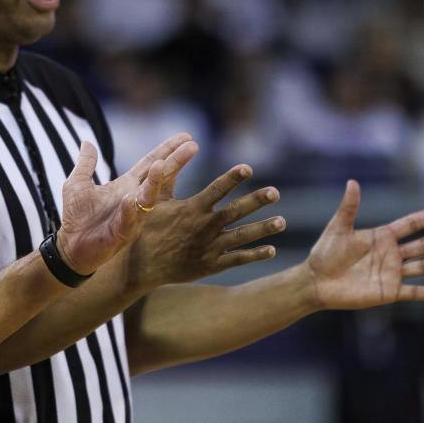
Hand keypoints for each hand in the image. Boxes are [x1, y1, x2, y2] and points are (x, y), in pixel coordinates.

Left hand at [56, 134, 194, 274]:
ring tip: (162, 164)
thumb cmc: (77, 216)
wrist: (70, 245)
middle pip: (158, 176)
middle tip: (193, 145)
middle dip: (175, 160)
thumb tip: (87, 142)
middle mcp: (133, 199)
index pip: (150, 163)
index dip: (167, 150)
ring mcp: (131, 216)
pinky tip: (130, 198)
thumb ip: (86, 163)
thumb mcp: (78, 183)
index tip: (186, 136)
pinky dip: (129, 209)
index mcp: (125, 185)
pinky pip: (128, 220)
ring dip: (154, 182)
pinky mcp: (121, 233)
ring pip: (147, 198)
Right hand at [125, 157, 284, 289]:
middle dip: (256, 201)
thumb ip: (164, 180)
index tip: (248, 167)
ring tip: (282, 221)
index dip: (233, 177)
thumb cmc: (147, 229)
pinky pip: (237, 259)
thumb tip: (167, 157)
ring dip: (263, 228)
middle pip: (236, 211)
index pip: (217, 189)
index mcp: (192, 209)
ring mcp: (210, 247)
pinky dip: (255, 255)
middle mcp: (204, 227)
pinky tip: (272, 249)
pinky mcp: (212, 265)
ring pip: (242, 236)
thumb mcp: (153, 203)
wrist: (141, 266)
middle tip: (275, 192)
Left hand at [306, 180, 423, 308]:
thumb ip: (348, 208)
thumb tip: (352, 182)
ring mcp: (391, 273)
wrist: (317, 281)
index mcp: (381, 237)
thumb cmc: (324, 253)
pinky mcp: (388, 291)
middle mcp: (390, 254)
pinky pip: (412, 292)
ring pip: (423, 266)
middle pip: (423, 245)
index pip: (409, 225)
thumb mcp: (337, 228)